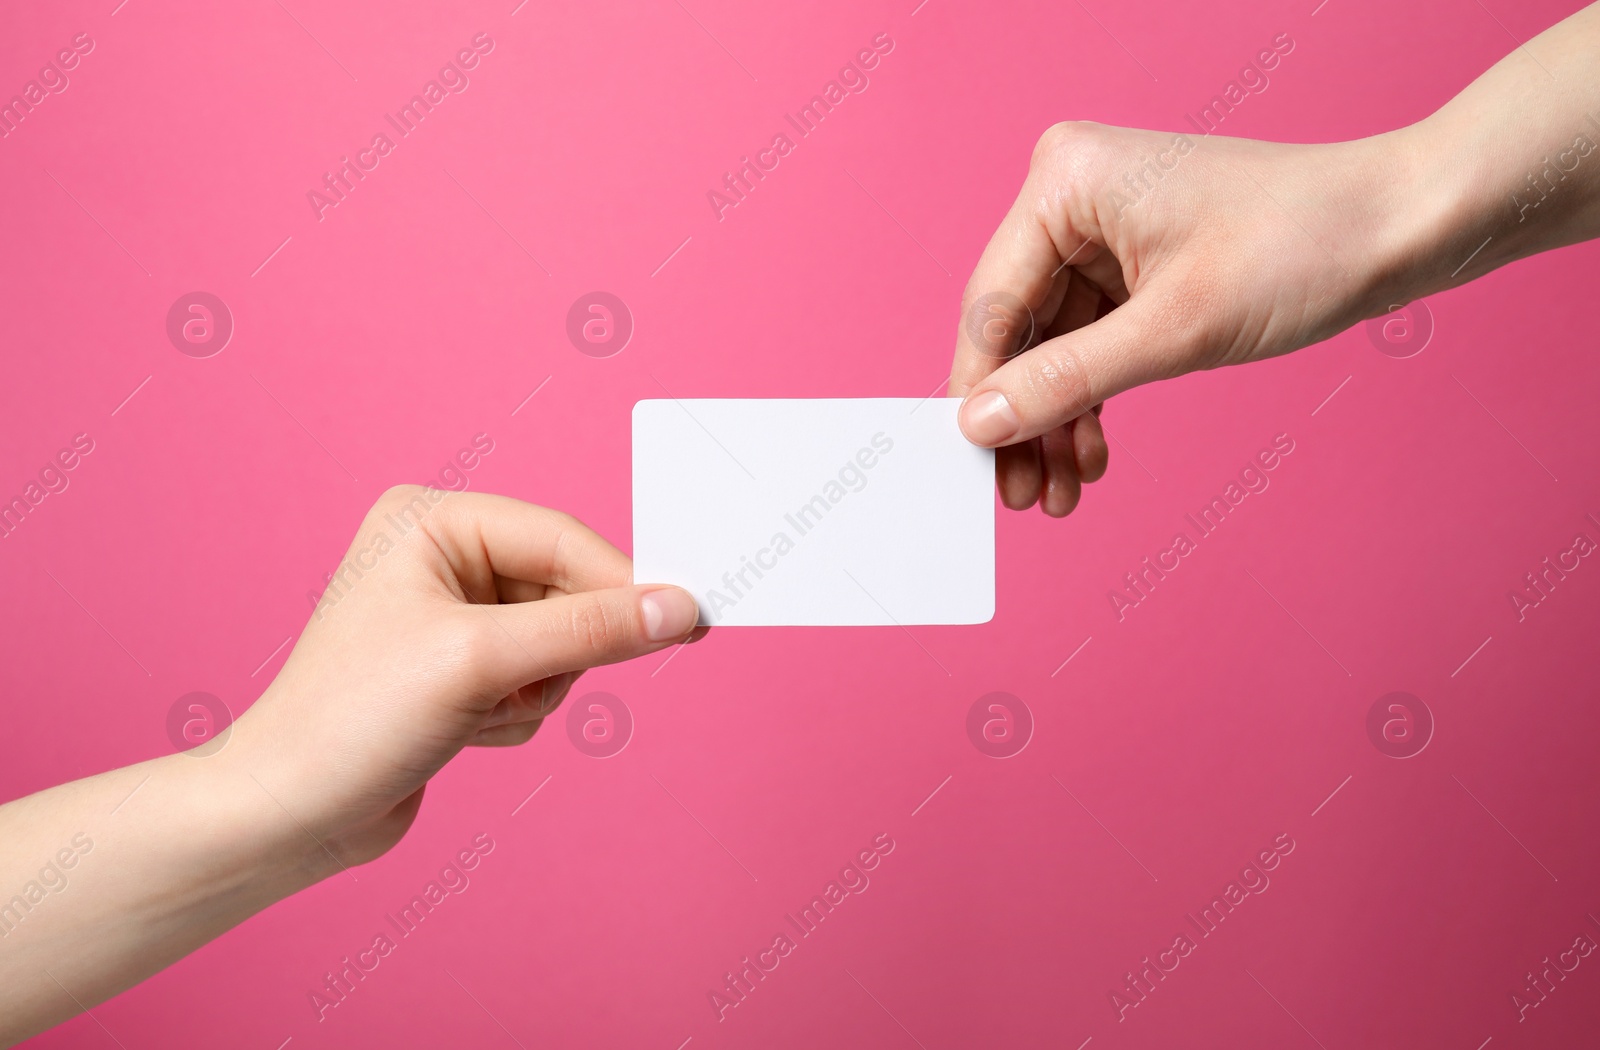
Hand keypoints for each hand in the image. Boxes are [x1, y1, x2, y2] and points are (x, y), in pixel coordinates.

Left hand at [228, 486, 701, 867]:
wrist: (286, 815)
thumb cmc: (352, 720)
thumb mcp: (481, 662)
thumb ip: (588, 630)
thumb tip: (678, 608)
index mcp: (432, 519)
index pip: (562, 539)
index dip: (624, 584)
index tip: (690, 619)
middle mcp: (441, 556)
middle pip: (567, 592)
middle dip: (555, 653)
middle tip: (519, 687)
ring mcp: (452, 614)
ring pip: (559, 643)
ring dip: (534, 691)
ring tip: (475, 712)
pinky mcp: (460, 669)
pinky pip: (536, 680)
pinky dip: (516, 713)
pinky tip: (463, 731)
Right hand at [948, 121, 1428, 515]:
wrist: (1399, 228)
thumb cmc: (1300, 247)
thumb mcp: (1172, 329)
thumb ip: (1066, 380)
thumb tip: (979, 424)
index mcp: (1064, 181)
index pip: (992, 304)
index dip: (981, 392)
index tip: (973, 465)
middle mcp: (1073, 197)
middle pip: (1018, 329)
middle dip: (1024, 417)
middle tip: (1018, 494)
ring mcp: (1104, 231)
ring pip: (1053, 346)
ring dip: (1058, 420)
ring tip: (1060, 493)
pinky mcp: (1135, 263)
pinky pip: (1092, 341)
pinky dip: (1093, 398)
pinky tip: (1092, 456)